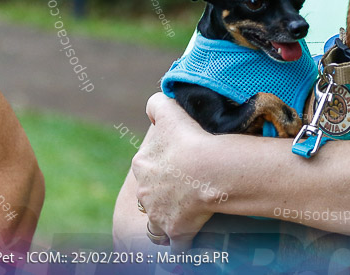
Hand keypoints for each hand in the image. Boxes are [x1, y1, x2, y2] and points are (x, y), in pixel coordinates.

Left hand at [132, 93, 217, 250]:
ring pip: (157, 222)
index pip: (145, 169)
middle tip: (183, 188)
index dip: (160, 168)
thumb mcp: (169, 111)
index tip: (177, 166)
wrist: (208, 169)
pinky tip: (190, 237)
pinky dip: (181, 242)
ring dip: (166, 219)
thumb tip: (153, 105)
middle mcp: (144, 193)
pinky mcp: (175, 231)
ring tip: (183, 214)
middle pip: (149, 196)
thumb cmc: (190, 138)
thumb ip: (156, 104)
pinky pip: (176, 244)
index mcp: (141, 165)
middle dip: (161, 195)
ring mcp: (158, 215)